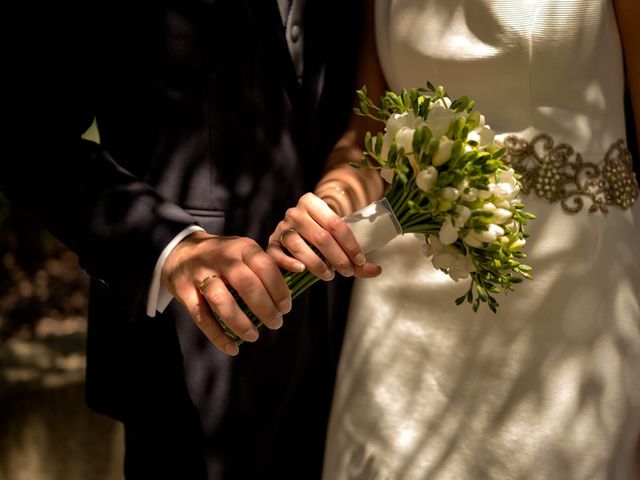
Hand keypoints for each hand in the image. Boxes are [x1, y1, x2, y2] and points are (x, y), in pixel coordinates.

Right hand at [162, 231, 290, 355]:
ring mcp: (200, 273)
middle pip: (246, 284)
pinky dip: (218, 336)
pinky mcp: (184, 290)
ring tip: (254, 336)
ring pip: (222, 300)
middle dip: (265, 308)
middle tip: (276, 323)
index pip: (265, 266)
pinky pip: (202, 317)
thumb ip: (267, 263)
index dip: (279, 289)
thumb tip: (301, 271)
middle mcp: (221, 257)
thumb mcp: (244, 251)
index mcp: (242, 247)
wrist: (181, 251)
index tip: (286, 308)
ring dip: (241, 322)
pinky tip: (232, 348)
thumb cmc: (224, 257)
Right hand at [267, 192, 380, 278]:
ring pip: (298, 246)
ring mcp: (281, 227)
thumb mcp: (339, 239)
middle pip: (320, 237)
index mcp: (312, 202)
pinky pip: (277, 254)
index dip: (350, 245)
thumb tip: (377, 270)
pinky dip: (289, 262)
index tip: (360, 261)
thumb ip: (355, 255)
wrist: (297, 231)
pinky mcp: (271, 243)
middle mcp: (295, 212)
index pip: (336, 224)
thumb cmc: (323, 235)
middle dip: (337, 258)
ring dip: (316, 264)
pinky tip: (302, 270)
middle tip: (347, 272)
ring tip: (329, 275)